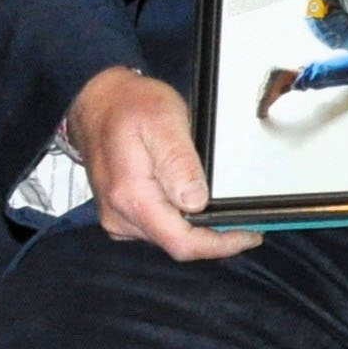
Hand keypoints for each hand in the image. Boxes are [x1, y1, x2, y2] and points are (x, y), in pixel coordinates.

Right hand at [70, 67, 258, 261]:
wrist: (98, 103)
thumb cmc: (131, 106)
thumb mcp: (163, 121)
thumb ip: (179, 162)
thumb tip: (196, 202)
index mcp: (131, 196)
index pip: (180, 242)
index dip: (219, 245)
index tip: (250, 235)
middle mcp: (120, 216)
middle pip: (177, 244)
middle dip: (215, 237)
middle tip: (248, 220)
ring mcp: (118, 218)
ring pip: (168, 238)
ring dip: (199, 229)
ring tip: (227, 209)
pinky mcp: (122, 214)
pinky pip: (158, 227)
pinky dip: (182, 221)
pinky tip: (197, 203)